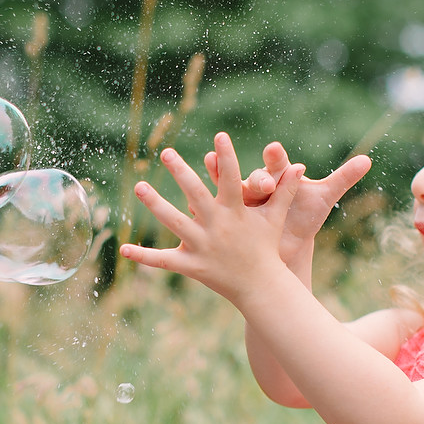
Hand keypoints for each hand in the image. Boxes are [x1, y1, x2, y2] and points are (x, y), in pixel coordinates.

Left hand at [120, 133, 301, 304]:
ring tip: (139, 186)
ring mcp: (202, 246)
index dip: (226, 157)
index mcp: (236, 211)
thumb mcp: (274, 218)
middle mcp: (217, 226)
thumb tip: (299, 166)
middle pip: (195, 194)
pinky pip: (163, 261)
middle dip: (181, 172)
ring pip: (174, 221)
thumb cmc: (266, 249)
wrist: (261, 288)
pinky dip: (144, 256)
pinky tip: (125, 249)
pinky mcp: (191, 266)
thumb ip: (284, 191)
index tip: (219, 135)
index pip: (232, 179)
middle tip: (166, 152)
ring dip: (155, 204)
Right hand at [207, 142, 371, 266]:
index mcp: (280, 178)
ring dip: (218, 172)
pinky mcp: (230, 214)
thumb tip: (369, 159)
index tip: (275, 150)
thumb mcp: (324, 198)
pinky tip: (189, 198)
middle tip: (261, 181)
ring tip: (210, 160)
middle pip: (255, 178)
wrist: (288, 243)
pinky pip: (216, 204)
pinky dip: (202, 201)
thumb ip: (343, 177)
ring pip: (230, 185)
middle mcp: (259, 186)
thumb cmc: (304, 217)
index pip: (279, 165)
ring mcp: (242, 199)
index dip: (276, 159)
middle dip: (256, 179)